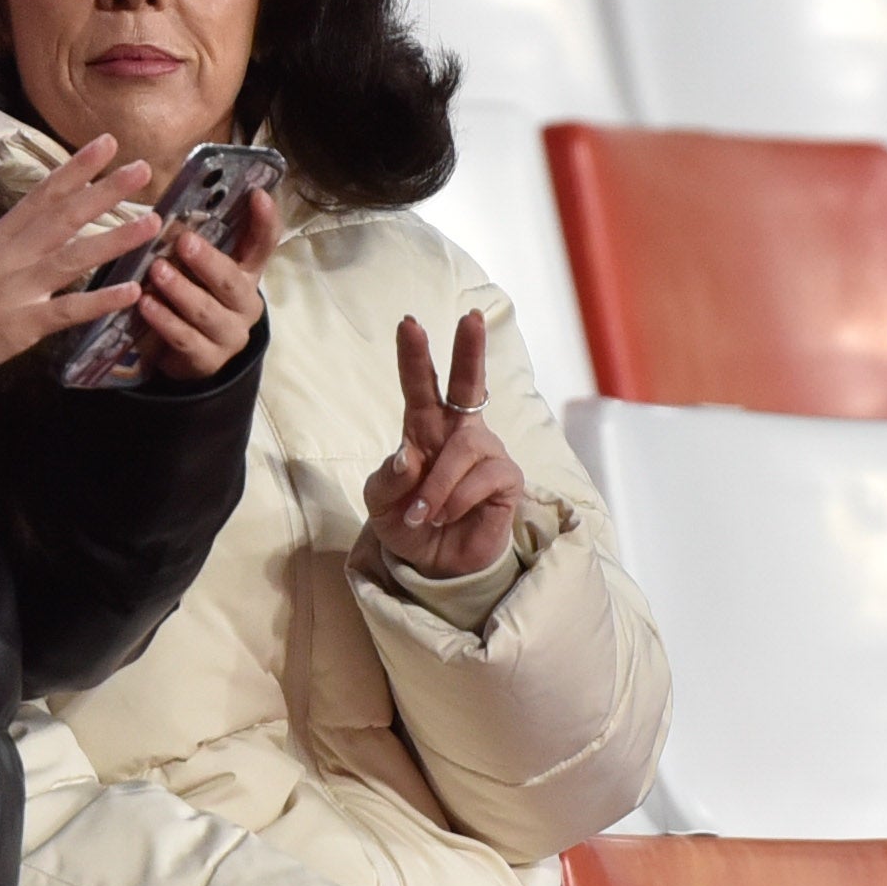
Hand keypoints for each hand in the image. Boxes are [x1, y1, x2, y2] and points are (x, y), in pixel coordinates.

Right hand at [0, 137, 150, 378]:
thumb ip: (17, 240)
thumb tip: (52, 222)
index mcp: (3, 236)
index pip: (45, 194)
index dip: (76, 167)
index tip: (107, 143)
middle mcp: (13, 255)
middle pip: (64, 216)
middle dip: (104, 191)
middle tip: (141, 169)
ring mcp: (19, 289)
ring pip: (73, 258)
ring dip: (114, 239)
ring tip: (150, 224)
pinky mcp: (22, 325)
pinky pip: (66, 310)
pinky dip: (99, 301)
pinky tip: (129, 292)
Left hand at [122, 183, 277, 382]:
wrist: (191, 355)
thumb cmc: (194, 295)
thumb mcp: (199, 268)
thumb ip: (195, 242)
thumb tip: (172, 210)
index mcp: (248, 273)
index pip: (265, 243)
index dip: (265, 220)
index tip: (257, 194)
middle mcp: (245, 303)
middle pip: (232, 280)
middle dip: (208, 261)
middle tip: (184, 241)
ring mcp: (230, 334)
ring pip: (206, 311)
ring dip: (180, 290)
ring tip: (156, 271)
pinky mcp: (208, 359)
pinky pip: (185, 338)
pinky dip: (164, 320)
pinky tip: (145, 305)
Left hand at [351, 311, 522, 588]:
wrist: (434, 566)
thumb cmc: (407, 523)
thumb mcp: (379, 505)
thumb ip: (387, 481)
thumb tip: (406, 456)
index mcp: (423, 428)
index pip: (420, 386)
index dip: (414, 356)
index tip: (408, 323)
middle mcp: (458, 433)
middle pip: (467, 384)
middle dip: (469, 350)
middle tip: (471, 319)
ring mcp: (486, 454)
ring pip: (464, 449)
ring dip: (437, 485)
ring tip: (421, 514)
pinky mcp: (507, 479)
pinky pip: (483, 479)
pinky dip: (455, 501)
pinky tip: (447, 517)